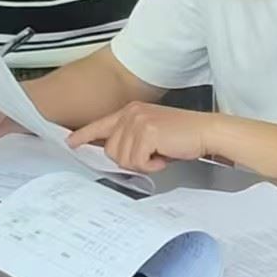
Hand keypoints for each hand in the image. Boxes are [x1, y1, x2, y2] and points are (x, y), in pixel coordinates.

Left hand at [68, 102, 218, 172]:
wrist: (205, 131)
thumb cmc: (182, 135)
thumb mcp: (151, 132)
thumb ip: (130, 138)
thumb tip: (114, 153)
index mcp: (130, 111)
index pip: (101, 124)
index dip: (84, 135)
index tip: (71, 142)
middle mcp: (130, 113)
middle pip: (111, 150)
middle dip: (130, 160)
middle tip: (151, 156)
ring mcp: (137, 121)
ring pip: (123, 159)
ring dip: (143, 163)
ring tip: (160, 153)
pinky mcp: (147, 132)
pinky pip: (137, 162)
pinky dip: (152, 165)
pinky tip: (164, 156)